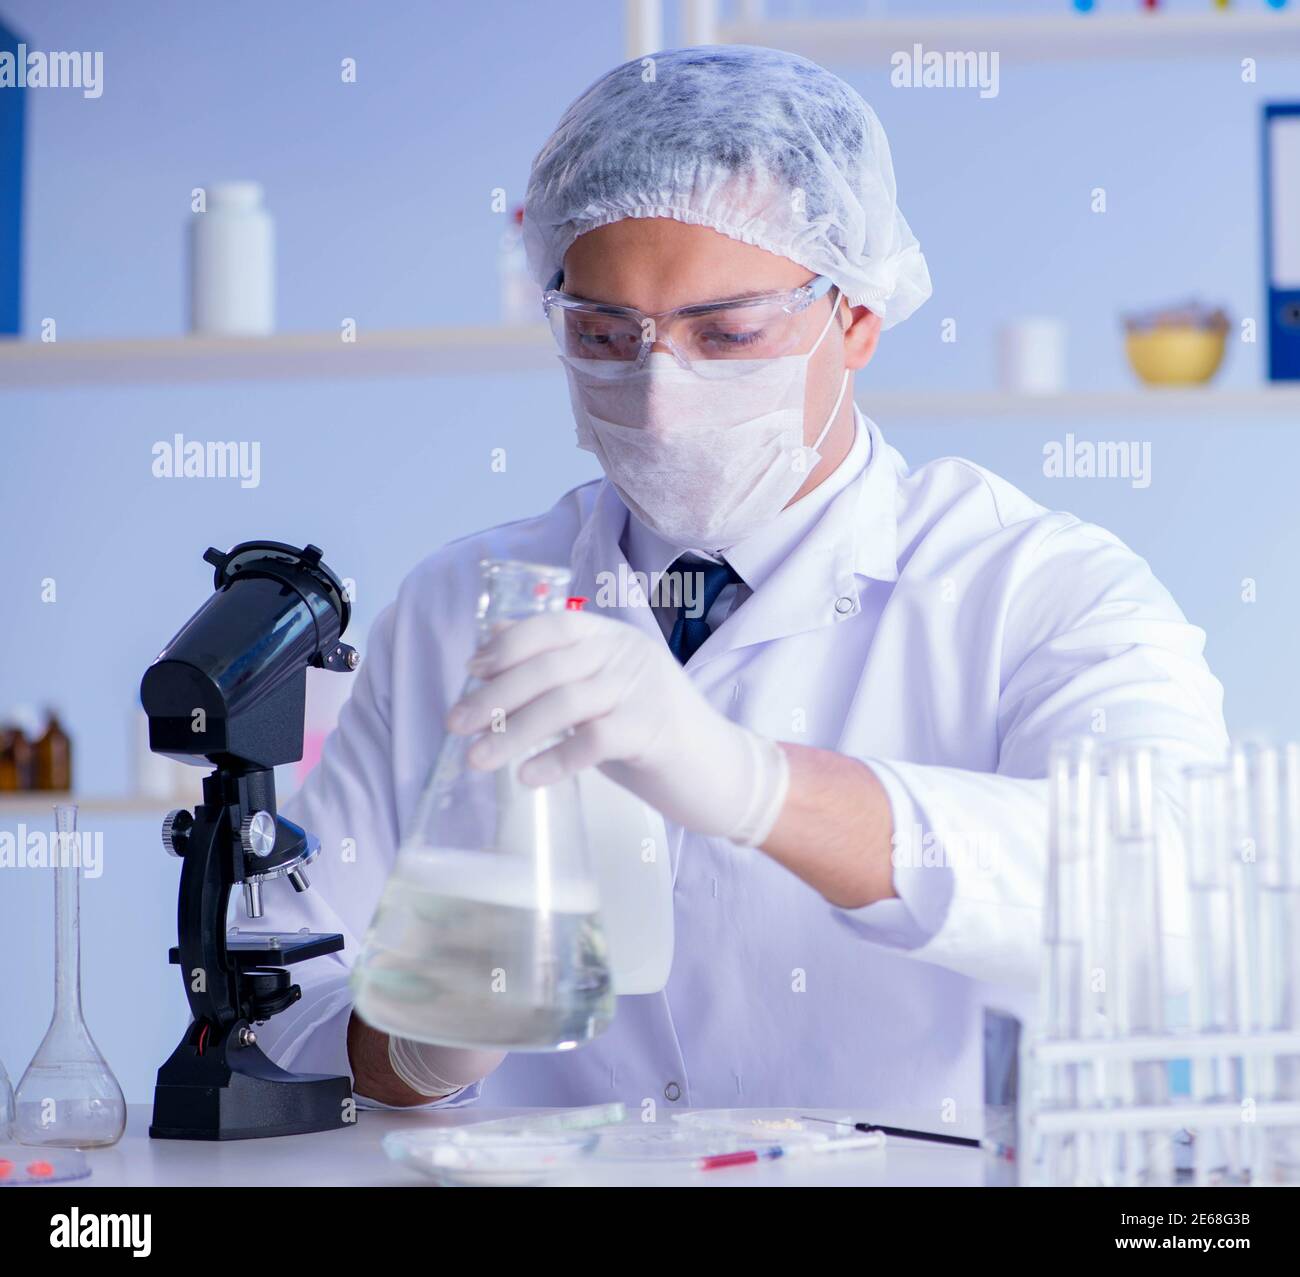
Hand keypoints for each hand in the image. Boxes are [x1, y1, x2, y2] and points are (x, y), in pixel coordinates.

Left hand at [445, 610, 788, 844]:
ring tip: (478, 758)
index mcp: (613, 638)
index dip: (506, 645)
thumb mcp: (602, 692)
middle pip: (548, 666)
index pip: (552, 625)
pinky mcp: (655, 730)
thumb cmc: (653, 735)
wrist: (721, 772)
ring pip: (564, 701)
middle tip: (455, 724)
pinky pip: (594, 739)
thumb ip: (559, 670)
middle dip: (494, 695)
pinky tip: (527, 776)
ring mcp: (643, 689)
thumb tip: (493, 641)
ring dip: (513, 731)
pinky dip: (555, 758)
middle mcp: (628, 655)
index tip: (470, 672)